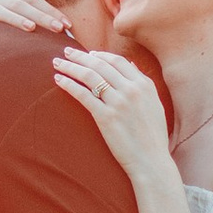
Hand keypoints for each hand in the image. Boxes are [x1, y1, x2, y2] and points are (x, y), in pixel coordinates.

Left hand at [50, 44, 171, 181]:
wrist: (151, 161)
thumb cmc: (153, 136)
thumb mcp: (155, 103)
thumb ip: (143, 82)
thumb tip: (131, 65)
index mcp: (144, 85)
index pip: (117, 61)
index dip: (99, 55)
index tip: (87, 54)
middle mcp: (131, 90)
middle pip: (100, 65)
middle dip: (80, 56)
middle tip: (66, 51)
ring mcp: (118, 103)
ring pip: (89, 76)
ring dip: (71, 67)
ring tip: (58, 63)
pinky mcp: (106, 117)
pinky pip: (83, 95)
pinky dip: (69, 85)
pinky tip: (59, 80)